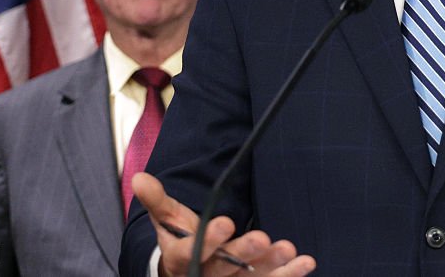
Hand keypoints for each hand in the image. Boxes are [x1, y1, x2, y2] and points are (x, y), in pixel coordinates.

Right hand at [132, 172, 315, 276]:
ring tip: (288, 249)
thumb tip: (140, 178)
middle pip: (223, 268)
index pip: (192, 253)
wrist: (188, 270)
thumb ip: (157, 201)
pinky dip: (288, 275)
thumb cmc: (180, 240)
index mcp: (182, 259)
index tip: (226, 222)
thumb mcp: (168, 220)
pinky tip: (304, 262)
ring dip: (271, 267)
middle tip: (262, 238)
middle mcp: (207, 275)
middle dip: (243, 253)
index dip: (209, 240)